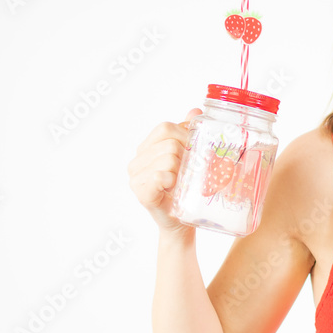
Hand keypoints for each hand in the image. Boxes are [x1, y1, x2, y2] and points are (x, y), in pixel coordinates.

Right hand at [128, 107, 203, 234]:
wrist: (181, 222)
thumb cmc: (184, 190)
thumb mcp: (188, 158)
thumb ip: (189, 133)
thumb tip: (196, 111)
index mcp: (146, 148)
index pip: (165, 128)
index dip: (185, 136)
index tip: (194, 151)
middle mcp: (137, 161)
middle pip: (169, 143)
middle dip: (186, 156)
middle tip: (190, 171)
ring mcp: (136, 178)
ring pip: (167, 158)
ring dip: (182, 171)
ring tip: (183, 182)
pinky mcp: (142, 193)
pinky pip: (158, 176)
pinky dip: (170, 180)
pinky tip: (173, 188)